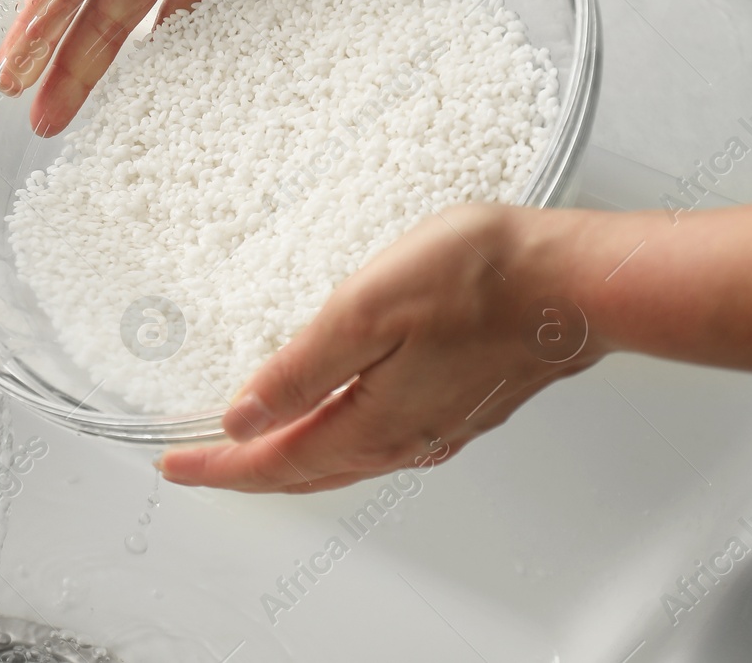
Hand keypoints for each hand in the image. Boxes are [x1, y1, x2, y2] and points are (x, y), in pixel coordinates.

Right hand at [0, 0, 384, 136]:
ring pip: (147, 35)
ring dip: (118, 80)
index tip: (12, 74)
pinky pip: (220, 30)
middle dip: (66, 71)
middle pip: (97, 18)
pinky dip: (197, 66)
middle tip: (40, 122)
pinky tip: (172, 106)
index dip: (36, 28)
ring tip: (90, 121)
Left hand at [158, 204, 605, 492]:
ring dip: (289, 458)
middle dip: (244, 471)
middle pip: (306, 471)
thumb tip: (243, 418)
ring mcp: (437, 424)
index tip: (173, 464)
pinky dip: (332, 437)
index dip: (218, 468)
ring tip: (248, 444)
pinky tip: (328, 415)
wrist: (578, 282)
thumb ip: (300, 371)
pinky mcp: (461, 402)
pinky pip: (376, 439)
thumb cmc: (481, 280)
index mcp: (374, 423)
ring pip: (342, 459)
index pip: (275, 462)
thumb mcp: (365, 310)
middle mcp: (406, 438)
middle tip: (197, 462)